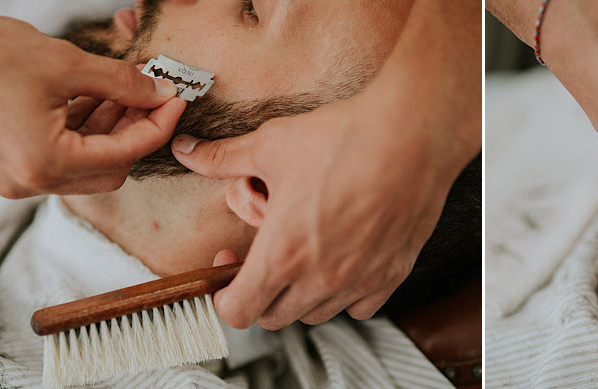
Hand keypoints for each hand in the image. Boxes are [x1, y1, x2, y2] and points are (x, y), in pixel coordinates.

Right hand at [0, 14, 183, 197]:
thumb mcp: (69, 64)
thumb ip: (123, 84)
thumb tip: (162, 94)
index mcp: (44, 163)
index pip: (124, 154)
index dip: (157, 126)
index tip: (175, 102)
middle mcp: (29, 182)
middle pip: (109, 171)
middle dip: (135, 134)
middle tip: (152, 98)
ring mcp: (17, 180)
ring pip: (86, 167)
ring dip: (110, 133)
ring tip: (124, 93)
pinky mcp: (9, 169)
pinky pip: (62, 161)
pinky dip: (84, 135)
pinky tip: (95, 102)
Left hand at [171, 89, 464, 328]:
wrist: (410, 134)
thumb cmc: (343, 139)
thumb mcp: (271, 145)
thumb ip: (224, 158)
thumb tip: (188, 152)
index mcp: (282, 254)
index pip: (238, 311)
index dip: (223, 297)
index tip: (228, 268)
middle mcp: (320, 278)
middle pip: (274, 317)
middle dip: (259, 294)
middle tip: (261, 257)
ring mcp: (359, 280)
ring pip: (317, 315)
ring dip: (301, 296)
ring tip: (303, 258)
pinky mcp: (392, 273)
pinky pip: (361, 308)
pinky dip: (346, 296)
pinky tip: (343, 263)